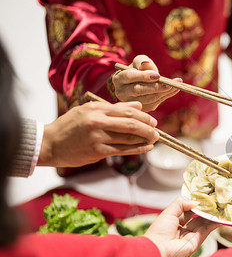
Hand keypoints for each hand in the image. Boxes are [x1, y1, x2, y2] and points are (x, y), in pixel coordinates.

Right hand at [39, 101, 158, 167]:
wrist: (50, 143)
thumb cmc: (70, 125)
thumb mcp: (89, 110)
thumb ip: (114, 108)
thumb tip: (138, 105)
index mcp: (96, 108)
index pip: (127, 111)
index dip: (144, 116)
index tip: (153, 120)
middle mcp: (97, 122)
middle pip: (131, 124)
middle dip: (148, 128)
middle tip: (157, 131)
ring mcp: (98, 137)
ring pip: (128, 138)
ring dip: (145, 139)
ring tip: (154, 139)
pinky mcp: (97, 151)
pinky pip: (123, 150)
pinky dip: (137, 149)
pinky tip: (146, 148)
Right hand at [112, 55, 179, 110]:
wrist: (137, 82)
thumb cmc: (138, 69)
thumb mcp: (138, 62)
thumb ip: (142, 61)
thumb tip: (145, 64)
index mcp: (119, 78)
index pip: (130, 76)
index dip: (143, 76)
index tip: (157, 75)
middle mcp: (121, 92)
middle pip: (139, 90)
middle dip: (155, 87)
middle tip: (169, 84)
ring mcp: (131, 102)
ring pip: (148, 99)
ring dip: (164, 93)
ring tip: (176, 86)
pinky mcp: (141, 108)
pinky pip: (154, 103)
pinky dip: (166, 96)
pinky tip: (174, 90)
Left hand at [144, 198, 217, 256]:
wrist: (158, 250)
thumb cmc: (159, 231)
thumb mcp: (169, 212)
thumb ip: (181, 203)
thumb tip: (196, 202)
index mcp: (173, 222)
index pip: (187, 211)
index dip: (194, 204)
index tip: (204, 197)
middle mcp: (182, 229)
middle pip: (197, 217)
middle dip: (205, 210)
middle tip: (214, 201)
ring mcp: (190, 236)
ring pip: (203, 223)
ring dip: (211, 216)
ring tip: (220, 207)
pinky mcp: (196, 242)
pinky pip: (206, 230)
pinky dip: (214, 224)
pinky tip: (220, 218)